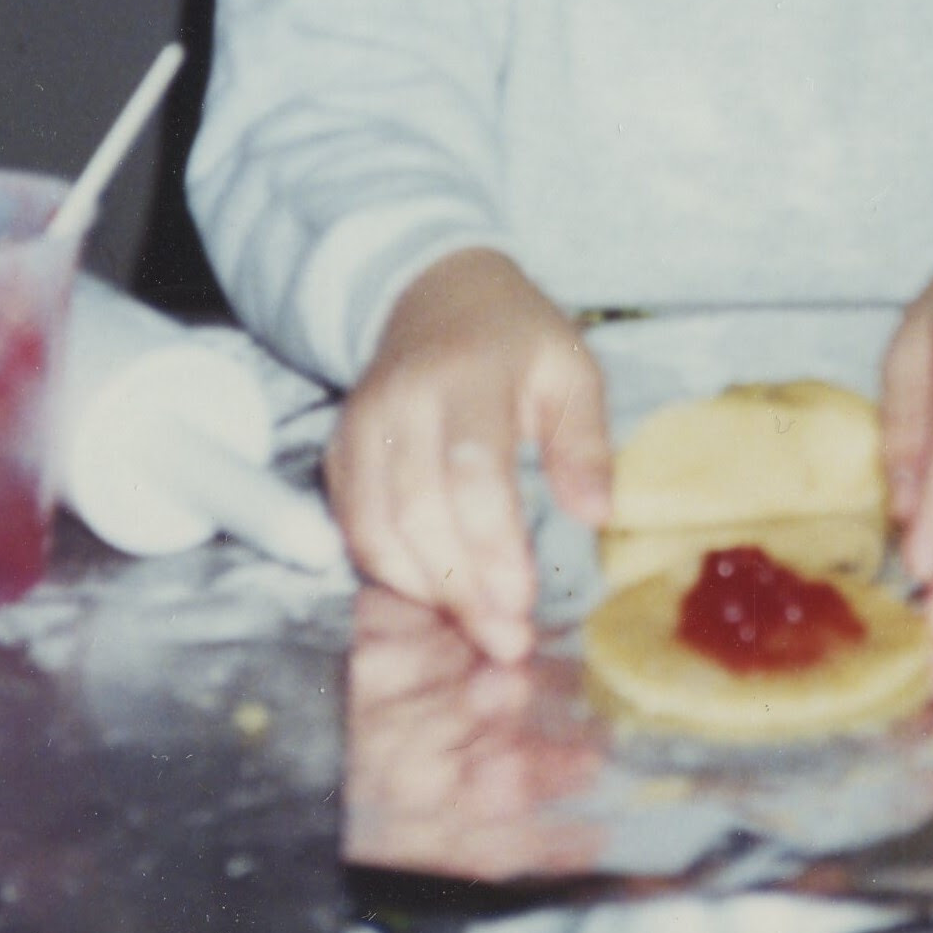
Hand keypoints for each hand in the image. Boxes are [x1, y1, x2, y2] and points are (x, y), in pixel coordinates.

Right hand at [334, 246, 603, 665]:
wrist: (435, 295)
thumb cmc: (518, 341)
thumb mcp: (573, 370)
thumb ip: (587, 441)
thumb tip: (597, 515)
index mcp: (467, 378)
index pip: (471, 472)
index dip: (492, 545)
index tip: (522, 602)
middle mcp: (400, 403)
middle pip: (417, 511)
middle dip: (460, 586)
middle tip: (504, 637)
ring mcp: (358, 427)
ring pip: (374, 526)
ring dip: (423, 590)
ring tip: (477, 629)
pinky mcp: (336, 452)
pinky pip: (351, 525)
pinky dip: (388, 570)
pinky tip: (434, 598)